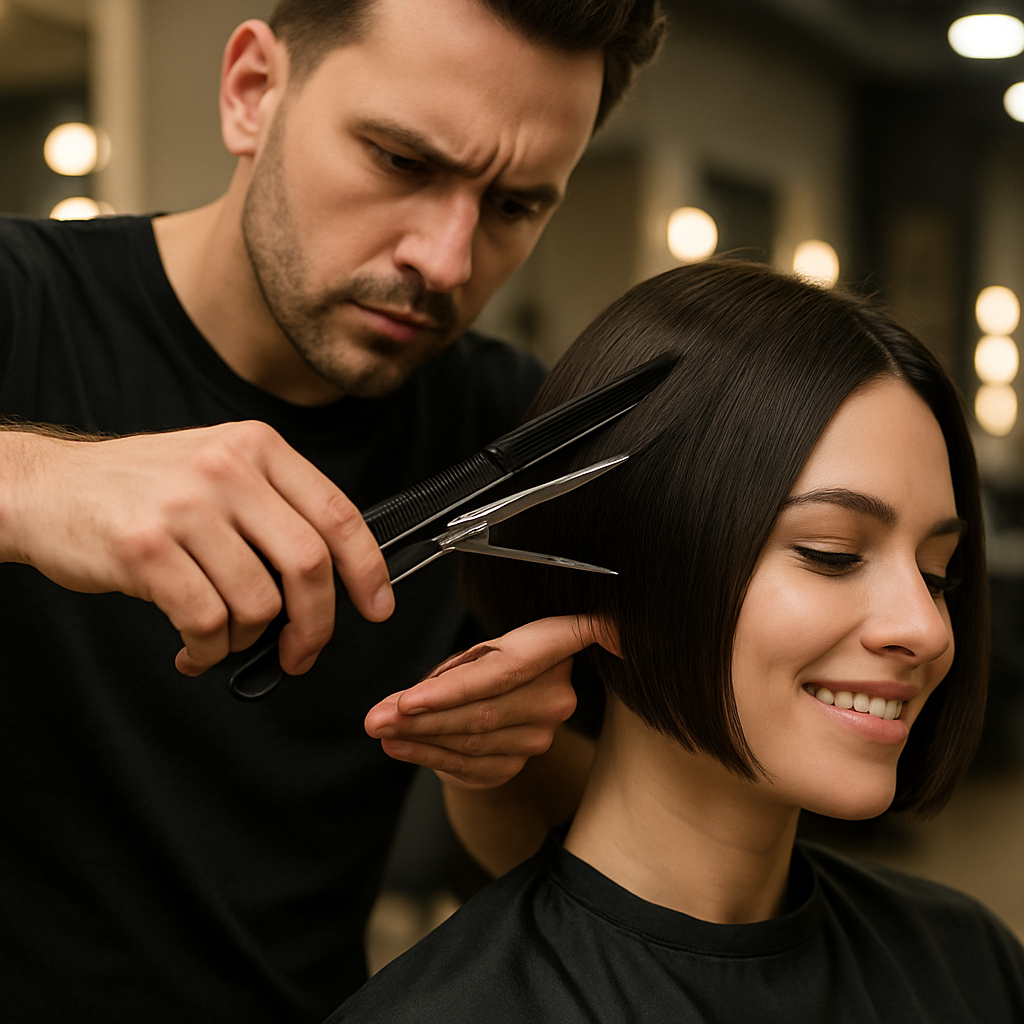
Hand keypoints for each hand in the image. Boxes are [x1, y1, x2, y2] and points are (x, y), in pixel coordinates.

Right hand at [0, 423, 392, 674]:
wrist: (47, 489)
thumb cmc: (140, 487)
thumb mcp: (218, 468)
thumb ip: (274, 506)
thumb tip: (334, 574)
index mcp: (257, 448)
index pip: (337, 513)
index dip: (368, 568)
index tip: (377, 605)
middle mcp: (227, 469)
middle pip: (308, 564)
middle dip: (316, 623)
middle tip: (304, 650)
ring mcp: (186, 507)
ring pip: (257, 602)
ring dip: (248, 638)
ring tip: (223, 636)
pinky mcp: (147, 548)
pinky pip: (207, 622)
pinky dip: (208, 650)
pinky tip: (194, 647)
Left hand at [364, 615, 603, 789]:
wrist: (510, 703)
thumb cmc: (487, 667)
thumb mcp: (474, 654)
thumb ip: (445, 674)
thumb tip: (395, 706)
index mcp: (551, 649)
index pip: (502, 672)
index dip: (453, 690)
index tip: (407, 702)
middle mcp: (555, 696)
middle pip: (481, 712)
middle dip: (422, 718)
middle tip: (377, 719)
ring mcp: (541, 735)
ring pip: (472, 740)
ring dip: (419, 738)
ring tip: (382, 729)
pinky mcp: (519, 763)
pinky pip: (469, 763)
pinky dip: (428, 756)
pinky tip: (400, 746)